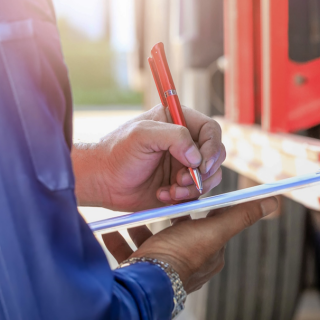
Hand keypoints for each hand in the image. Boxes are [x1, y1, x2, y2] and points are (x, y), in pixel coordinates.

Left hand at [72, 104, 225, 211]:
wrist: (103, 181)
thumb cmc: (117, 152)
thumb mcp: (142, 135)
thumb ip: (174, 136)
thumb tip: (197, 156)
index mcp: (178, 121)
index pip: (211, 130)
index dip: (212, 147)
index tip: (201, 164)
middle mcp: (186, 142)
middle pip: (216, 154)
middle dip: (203, 171)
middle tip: (182, 179)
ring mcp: (185, 164)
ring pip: (210, 177)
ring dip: (193, 187)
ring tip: (171, 191)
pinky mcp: (182, 185)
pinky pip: (197, 193)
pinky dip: (184, 198)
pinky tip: (163, 195)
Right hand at [103, 197, 277, 292]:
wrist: (145, 285)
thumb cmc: (181, 255)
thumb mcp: (212, 230)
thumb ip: (240, 215)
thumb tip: (274, 201)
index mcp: (207, 253)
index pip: (205, 221)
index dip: (194, 204)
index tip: (183, 188)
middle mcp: (187, 262)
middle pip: (176, 230)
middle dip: (163, 213)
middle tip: (154, 197)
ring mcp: (163, 269)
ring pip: (151, 241)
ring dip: (140, 226)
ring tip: (129, 213)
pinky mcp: (141, 273)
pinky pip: (131, 253)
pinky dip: (121, 240)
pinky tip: (111, 229)